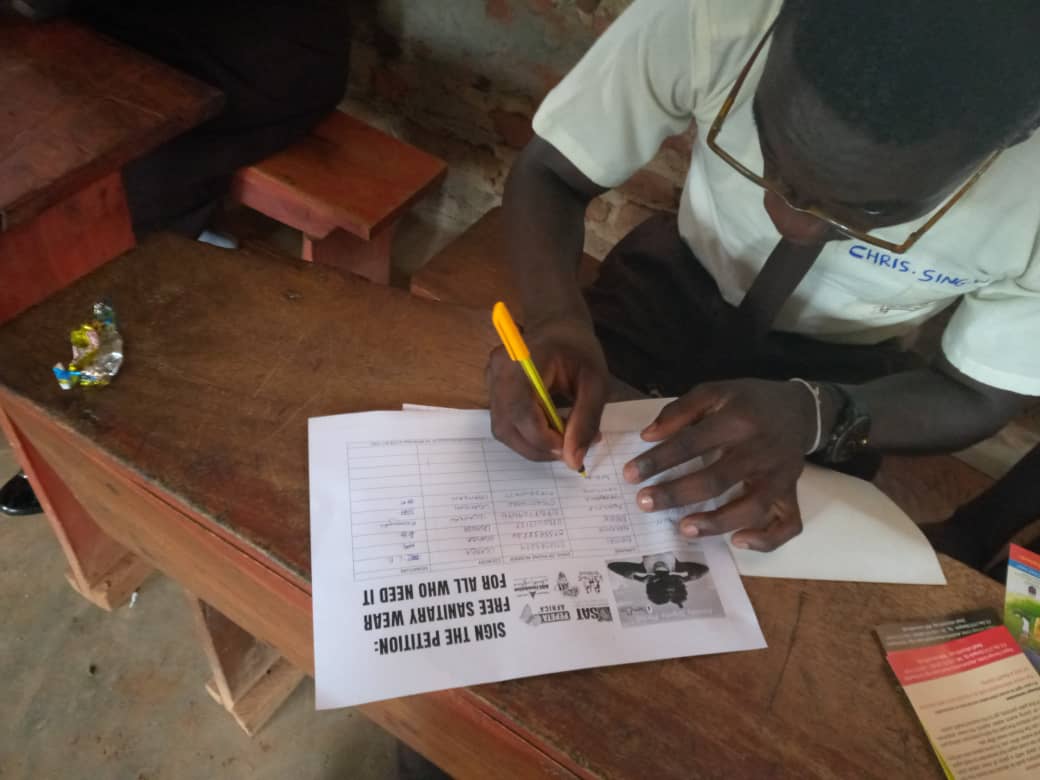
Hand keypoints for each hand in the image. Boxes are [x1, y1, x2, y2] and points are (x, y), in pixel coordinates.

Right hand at [487, 317, 608, 470]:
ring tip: (562, 442)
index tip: (571, 450)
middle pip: (507, 427)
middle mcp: (498, 371)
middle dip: (538, 448)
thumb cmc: (578, 350)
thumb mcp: (595, 382)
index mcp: (523, 360)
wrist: (556, 325)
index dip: (544, 439)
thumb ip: (586, 420)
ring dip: (533, 446)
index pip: (522, 411)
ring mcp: (490, 381)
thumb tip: (574, 460)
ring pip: (504, 430)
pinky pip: (506, 423)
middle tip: (569, 453)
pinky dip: (527, 436)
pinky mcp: (492, 391)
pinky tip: (549, 431)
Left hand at [622, 379, 815, 551]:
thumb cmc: (749, 401)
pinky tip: (738, 541)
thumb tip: (647, 436)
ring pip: (751, 508)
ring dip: (716, 522)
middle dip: (676, 494)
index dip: (658, 460)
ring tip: (684, 528)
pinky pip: (788, 524)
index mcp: (737, 421)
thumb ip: (680, 410)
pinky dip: (766, 539)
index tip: (630, 474)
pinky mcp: (792, 493)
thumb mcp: (715, 391)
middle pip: (716, 479)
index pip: (691, 443)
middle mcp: (760, 451)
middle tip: (644, 503)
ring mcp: (779, 476)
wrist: (801, 409)